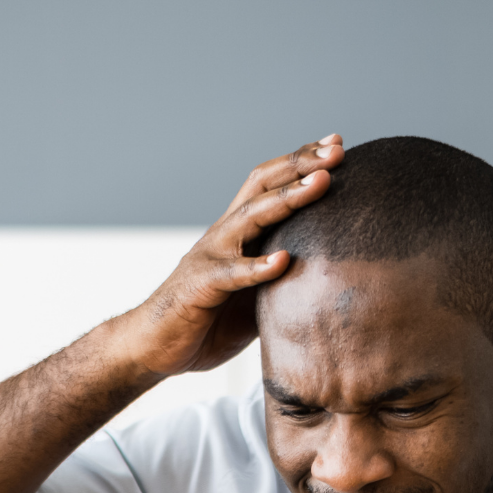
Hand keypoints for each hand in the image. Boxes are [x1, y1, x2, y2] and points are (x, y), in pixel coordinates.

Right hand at [111, 134, 342, 378]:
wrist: (154, 346)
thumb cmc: (206, 323)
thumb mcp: (255, 299)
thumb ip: (283, 283)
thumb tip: (327, 285)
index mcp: (238, 232)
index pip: (271, 184)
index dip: (302, 162)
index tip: (338, 145)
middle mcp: (225, 234)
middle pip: (263, 185)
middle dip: (301, 165)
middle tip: (338, 150)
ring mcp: (211, 256)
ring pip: (251, 216)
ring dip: (288, 198)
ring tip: (320, 184)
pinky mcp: (200, 286)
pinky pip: (231, 274)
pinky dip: (257, 267)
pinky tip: (283, 261)